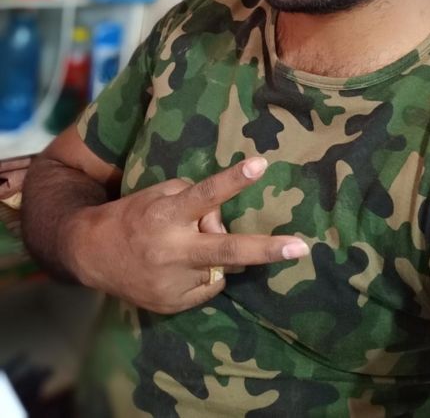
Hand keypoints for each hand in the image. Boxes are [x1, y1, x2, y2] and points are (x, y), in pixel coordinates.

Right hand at [65, 157, 308, 313]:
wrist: (91, 254)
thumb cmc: (135, 214)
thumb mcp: (162, 194)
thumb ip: (198, 203)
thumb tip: (226, 225)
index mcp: (167, 214)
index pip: (205, 194)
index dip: (233, 180)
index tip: (260, 164)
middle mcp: (171, 249)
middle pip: (227, 249)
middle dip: (266, 249)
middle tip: (301, 248)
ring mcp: (172, 281)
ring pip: (220, 266)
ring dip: (214, 255)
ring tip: (183, 248)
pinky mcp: (172, 304)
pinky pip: (208, 286)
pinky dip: (203, 274)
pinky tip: (178, 267)